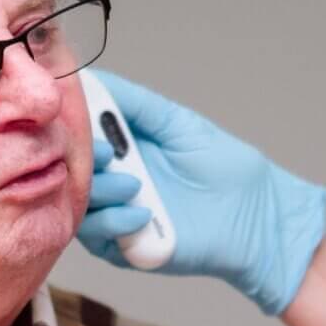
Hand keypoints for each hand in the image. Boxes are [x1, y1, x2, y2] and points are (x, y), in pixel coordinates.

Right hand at [78, 70, 325, 314]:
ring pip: (76, 202)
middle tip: (107, 153)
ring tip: (134, 184)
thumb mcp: (178, 123)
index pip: (76, 132)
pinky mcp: (124, 248)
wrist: (256, 217)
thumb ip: (136, 103)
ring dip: (99, 191)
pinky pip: (97, 237)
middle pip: (69, 167)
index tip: (73, 114)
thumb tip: (89, 78)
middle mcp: (110, 177)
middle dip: (81, 158)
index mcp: (119, 145)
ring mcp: (115, 213)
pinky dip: (113, 223)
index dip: (71, 123)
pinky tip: (143, 214)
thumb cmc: (225, 168)